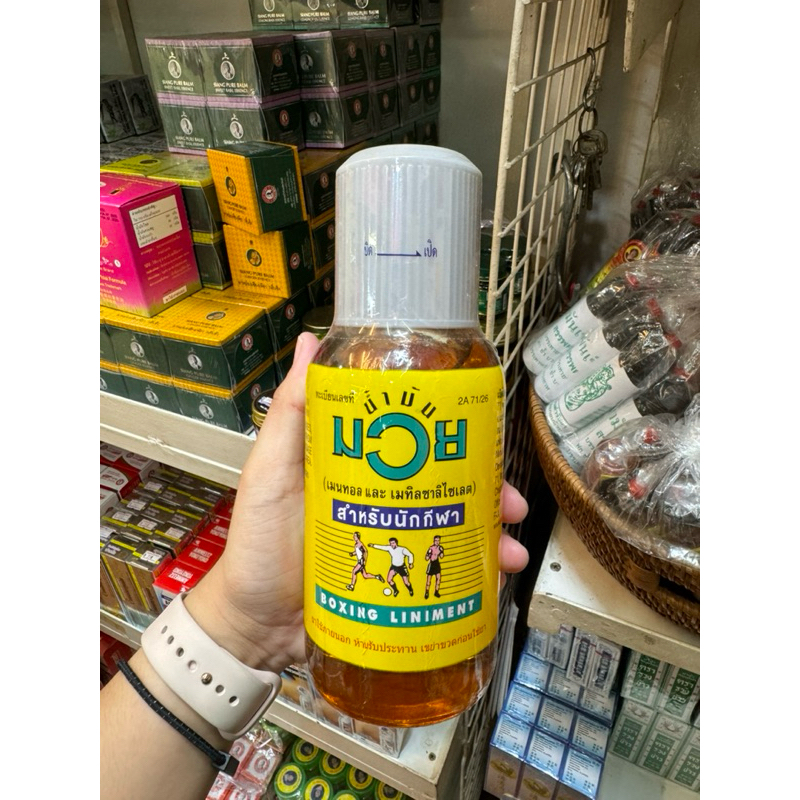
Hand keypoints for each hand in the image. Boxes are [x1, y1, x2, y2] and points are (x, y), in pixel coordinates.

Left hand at [186, 333, 529, 673]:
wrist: (257, 627)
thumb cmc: (258, 544)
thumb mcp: (270, 471)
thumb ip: (289, 412)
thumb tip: (310, 341)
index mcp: (358, 463)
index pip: (414, 438)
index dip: (454, 432)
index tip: (483, 430)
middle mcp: (382, 495)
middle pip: (446, 481)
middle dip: (487, 488)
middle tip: (510, 500)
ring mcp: (392, 538)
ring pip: (455, 524)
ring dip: (491, 531)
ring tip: (510, 547)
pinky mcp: (398, 579)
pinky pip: (445, 569)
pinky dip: (477, 572)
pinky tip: (497, 576)